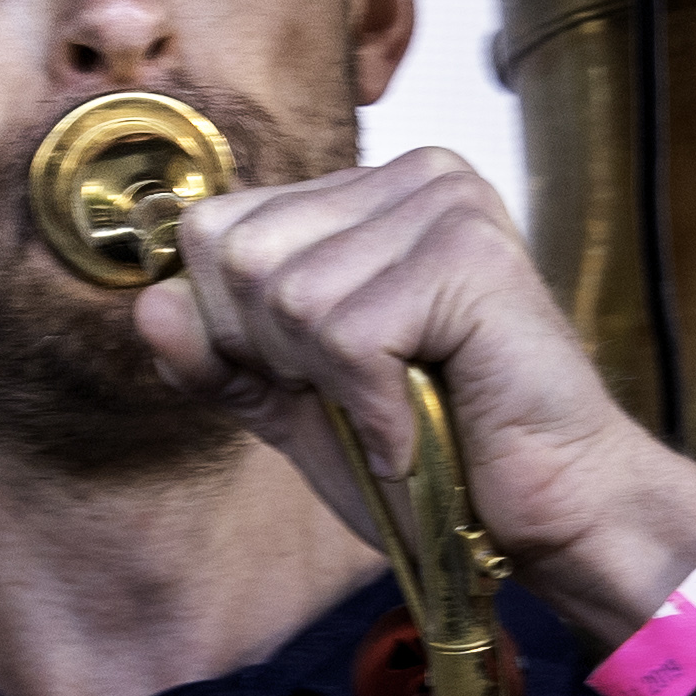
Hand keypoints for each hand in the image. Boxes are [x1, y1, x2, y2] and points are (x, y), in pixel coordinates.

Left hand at [137, 149, 695, 644]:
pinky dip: (370, 406)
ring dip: (329, 385)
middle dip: (275, 355)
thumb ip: (221, 357)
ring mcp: (446, 206)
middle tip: (361, 400)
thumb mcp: (300, 407)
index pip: (217, 228)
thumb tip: (149, 304)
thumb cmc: (438, 460)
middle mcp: (412, 177)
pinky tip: (418, 428)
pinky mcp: (469, 257)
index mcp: (371, 193)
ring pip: (287, 293)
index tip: (311, 383)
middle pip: (239, 253)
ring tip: (398, 411)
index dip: (233, 330)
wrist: (545, 518)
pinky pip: (344, 331)